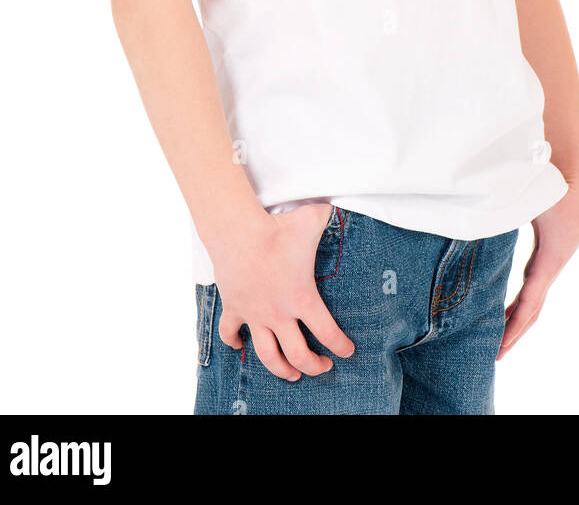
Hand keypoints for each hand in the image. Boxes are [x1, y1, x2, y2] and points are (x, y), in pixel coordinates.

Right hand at [213, 202, 355, 380]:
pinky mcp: (234, 308)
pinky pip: (230, 333)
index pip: (328, 333)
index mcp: (303, 298)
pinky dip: (234, 343)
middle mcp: (279, 313)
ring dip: (281, 369)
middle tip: (323, 367)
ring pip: (268, 356)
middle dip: (313, 367)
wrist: (238, 231)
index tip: (348, 351)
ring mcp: (255, 314)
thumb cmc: (278, 227)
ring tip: (292, 374)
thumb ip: (330, 215)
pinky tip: (239, 346)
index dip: (342, 347)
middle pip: (298, 355)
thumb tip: (340, 204)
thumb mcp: (313, 218)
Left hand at [497, 175, 578, 360]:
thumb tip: (478, 210)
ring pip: (534, 299)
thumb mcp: (530, 198)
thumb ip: (503, 207)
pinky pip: (533, 285)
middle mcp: (552, 265)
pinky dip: (520, 302)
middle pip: (532, 309)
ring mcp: (551, 261)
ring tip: (499, 339)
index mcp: (550, 259)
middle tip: (496, 356)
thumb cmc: (555, 185)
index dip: (514, 325)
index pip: (529, 301)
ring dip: (517, 319)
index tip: (500, 346)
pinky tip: (507, 308)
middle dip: (514, 333)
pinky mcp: (548, 254)